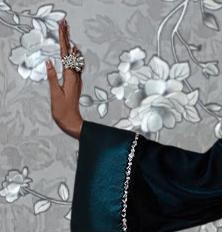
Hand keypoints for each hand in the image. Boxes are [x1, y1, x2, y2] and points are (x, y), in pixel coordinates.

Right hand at [46, 17, 83, 139]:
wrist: (72, 122)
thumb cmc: (63, 111)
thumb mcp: (55, 93)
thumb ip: (52, 77)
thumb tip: (49, 62)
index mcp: (70, 77)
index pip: (66, 54)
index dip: (64, 39)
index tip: (63, 27)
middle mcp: (75, 76)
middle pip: (71, 53)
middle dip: (67, 37)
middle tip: (65, 24)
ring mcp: (76, 80)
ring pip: (74, 58)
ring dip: (71, 45)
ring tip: (68, 34)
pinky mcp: (75, 83)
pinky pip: (75, 66)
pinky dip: (73, 56)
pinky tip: (73, 54)